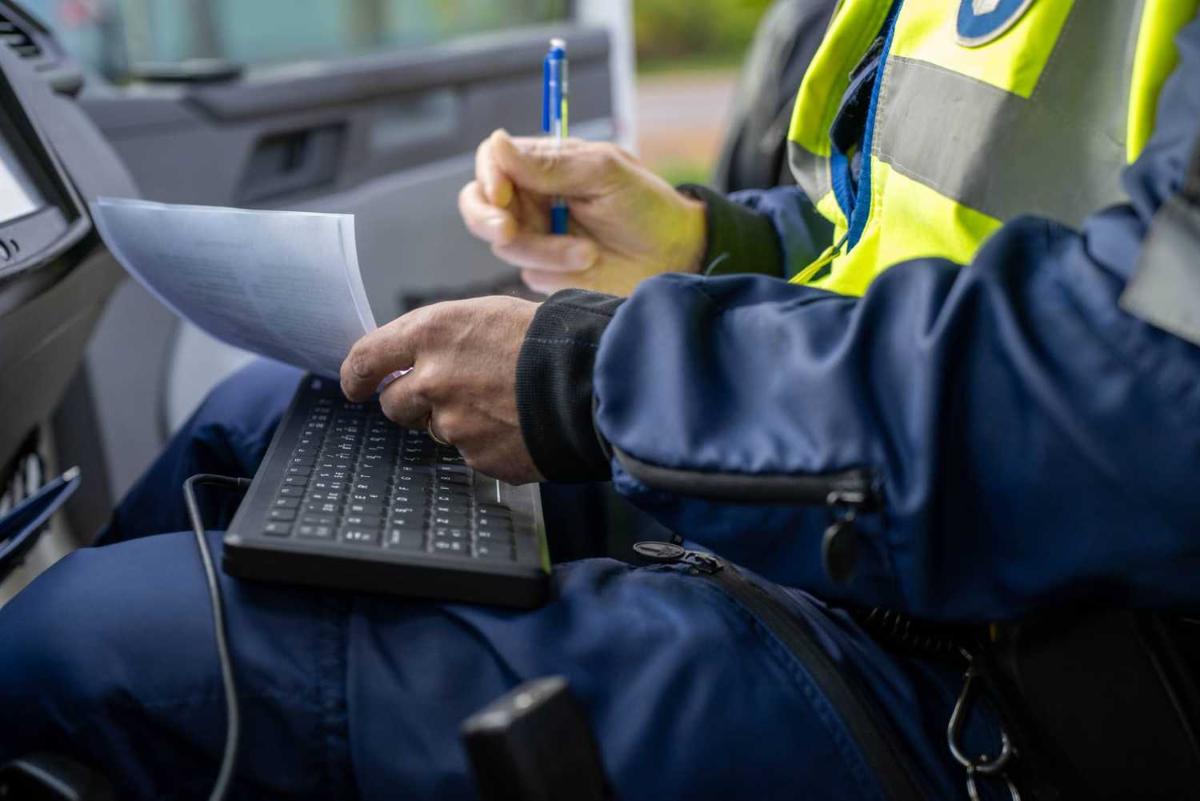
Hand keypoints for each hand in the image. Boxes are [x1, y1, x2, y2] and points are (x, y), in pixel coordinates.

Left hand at [340, 296, 541, 483]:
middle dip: (412, 403)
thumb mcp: (488, 315)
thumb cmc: (547, 339)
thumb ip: (444, 339)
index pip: (367, 358)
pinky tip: (517, 424)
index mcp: (432, 334)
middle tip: (446, 394)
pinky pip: (471, 453)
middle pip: (395, 405)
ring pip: (437, 430)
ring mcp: (454, 424)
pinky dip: (488, 442)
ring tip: (501, 403)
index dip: (356, 375)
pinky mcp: (479, 457)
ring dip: (457, 421)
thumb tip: (418, 359)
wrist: (592, 380)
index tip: (355, 384)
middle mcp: (433, 380)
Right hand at [458, 129, 706, 296]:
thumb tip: (496, 144)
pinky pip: (526, 273)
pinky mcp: (545, 271)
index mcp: (544, 165)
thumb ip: (550, 164)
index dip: (489, 176)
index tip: (501, 194)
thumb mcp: (603, 174)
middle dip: (487, 219)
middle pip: (479, 204)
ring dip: (543, 249)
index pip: (493, 160)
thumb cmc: (647, 206)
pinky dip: (553, 270)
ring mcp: (536, 236)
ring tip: (587, 252)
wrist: (676, 258)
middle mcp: (533, 199)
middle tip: (509, 232)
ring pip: (504, 244)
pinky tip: (587, 265)